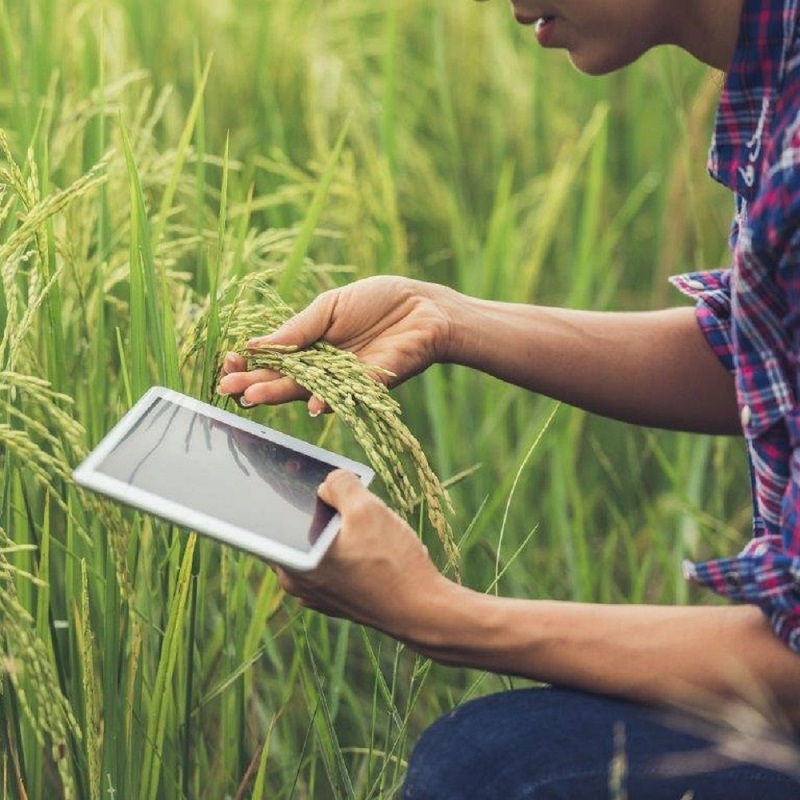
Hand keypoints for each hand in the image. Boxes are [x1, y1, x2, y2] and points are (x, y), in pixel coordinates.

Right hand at [217, 276, 456, 413]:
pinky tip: (313, 405)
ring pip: (309, 391)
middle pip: (285, 380)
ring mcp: (346, 381)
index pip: (273, 360)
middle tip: (229, 388)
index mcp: (311, 346)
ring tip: (254, 396)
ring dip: (282, 395)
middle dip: (256, 384)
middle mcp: (324, 369)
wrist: (424, 307)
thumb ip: (298, 328)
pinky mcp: (372, 386)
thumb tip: (255, 344)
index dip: (251, 363)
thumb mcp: (330, 307)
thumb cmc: (378, 301)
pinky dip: (331, 400)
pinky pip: (349, 396)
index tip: (229, 362)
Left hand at [273, 470, 452, 642]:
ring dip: (337, 530)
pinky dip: (347, 550)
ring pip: (319, 546)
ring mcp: (316, 594)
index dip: (284, 492)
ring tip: (366, 521)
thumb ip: (340, 485)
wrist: (423, 610)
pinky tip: (372, 543)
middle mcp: (296, 581)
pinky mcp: (336, 600)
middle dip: (318, 508)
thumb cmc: (392, 563)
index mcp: (292, 561)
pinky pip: (334, 563)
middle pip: (298, 529)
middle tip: (342, 493)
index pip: (271, 517)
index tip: (296, 473)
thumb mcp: (367, 509)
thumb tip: (328, 482)